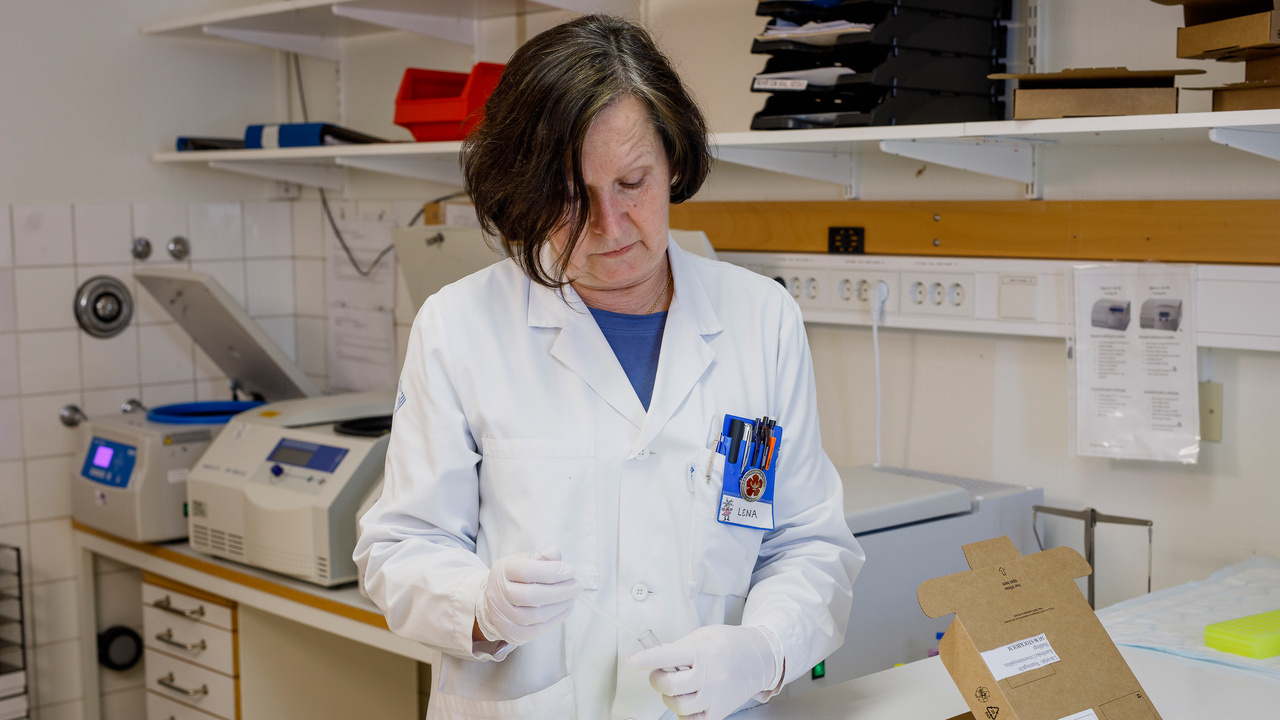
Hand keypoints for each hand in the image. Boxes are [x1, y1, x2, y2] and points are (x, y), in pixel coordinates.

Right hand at [474, 547, 580, 646]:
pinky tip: (565, 608)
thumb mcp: (524, 561)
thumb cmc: (514, 578)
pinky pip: (538, 629)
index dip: (553, 571)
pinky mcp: (512, 633)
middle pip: (532, 596)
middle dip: (561, 591)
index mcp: (502, 571)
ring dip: (561, 606)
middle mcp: (498, 594)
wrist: (495, 602)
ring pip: (536, 615)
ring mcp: (503, 617)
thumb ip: (541, 558)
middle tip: (577, 586)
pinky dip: (557, 619)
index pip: (527, 571)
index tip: (570, 570)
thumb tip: (555, 554)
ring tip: (573, 597)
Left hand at [624, 625, 778, 719]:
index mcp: (704, 653)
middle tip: (660, 672)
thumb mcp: (706, 634)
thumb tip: (658, 655)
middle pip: (669, 686)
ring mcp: (715, 697)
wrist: (763, 657)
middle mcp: (710, 676)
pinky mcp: (719, 712)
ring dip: (669, 696)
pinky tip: (688, 699)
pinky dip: (683, 712)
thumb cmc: (734, 643)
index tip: (630, 662)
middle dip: (657, 679)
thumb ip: (681, 645)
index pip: (666, 656)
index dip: (644, 660)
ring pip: (678, 706)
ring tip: (677, 686)